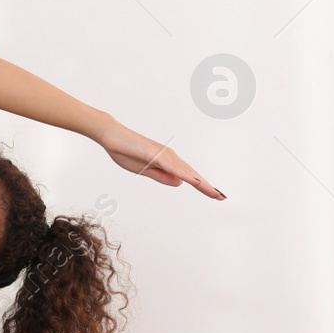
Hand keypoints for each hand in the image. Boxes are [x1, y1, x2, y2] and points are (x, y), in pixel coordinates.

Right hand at [98, 121, 224, 199]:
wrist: (111, 135)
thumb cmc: (125, 151)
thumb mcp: (144, 171)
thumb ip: (162, 176)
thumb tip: (180, 183)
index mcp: (166, 162)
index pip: (188, 177)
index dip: (202, 187)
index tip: (215, 195)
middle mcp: (169, 157)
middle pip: (192, 175)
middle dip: (207, 187)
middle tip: (222, 197)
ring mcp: (163, 155)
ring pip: (186, 172)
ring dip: (201, 183)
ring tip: (215, 193)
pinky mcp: (155, 154)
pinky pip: (173, 167)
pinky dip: (185, 175)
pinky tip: (195, 182)